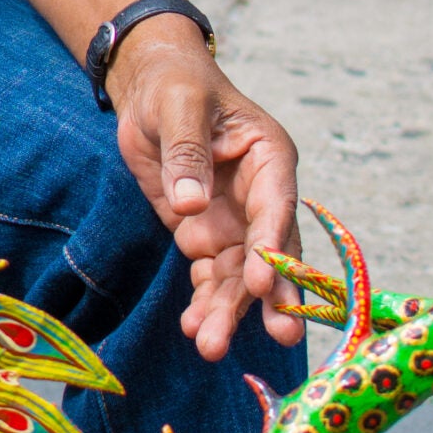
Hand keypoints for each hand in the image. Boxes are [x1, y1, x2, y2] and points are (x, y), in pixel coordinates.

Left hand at [107, 21, 302, 360]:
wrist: (151, 90)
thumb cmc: (176, 87)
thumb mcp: (178, 107)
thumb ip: (186, 152)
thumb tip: (190, 204)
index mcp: (270, 159)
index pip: (276, 208)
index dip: (273, 248)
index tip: (263, 282)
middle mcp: (261, 197)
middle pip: (270, 253)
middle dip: (270, 296)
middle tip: (281, 337)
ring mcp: (236, 222)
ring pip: (240, 275)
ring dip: (229, 310)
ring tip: (210, 345)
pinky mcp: (207, 236)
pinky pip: (210, 276)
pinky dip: (204, 302)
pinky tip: (192, 327)